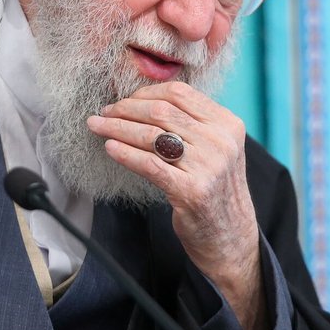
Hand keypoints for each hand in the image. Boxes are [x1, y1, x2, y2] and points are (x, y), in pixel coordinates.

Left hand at [87, 81, 266, 329]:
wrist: (231, 237)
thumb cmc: (215, 189)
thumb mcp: (216, 149)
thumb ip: (192, 124)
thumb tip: (141, 101)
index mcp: (228, 125)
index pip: (180, 94)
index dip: (144, 93)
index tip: (123, 101)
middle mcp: (221, 142)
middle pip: (162, 111)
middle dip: (125, 109)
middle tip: (104, 113)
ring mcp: (208, 167)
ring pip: (151, 136)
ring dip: (117, 128)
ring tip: (97, 127)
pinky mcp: (191, 192)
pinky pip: (149, 164)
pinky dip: (125, 153)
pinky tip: (110, 149)